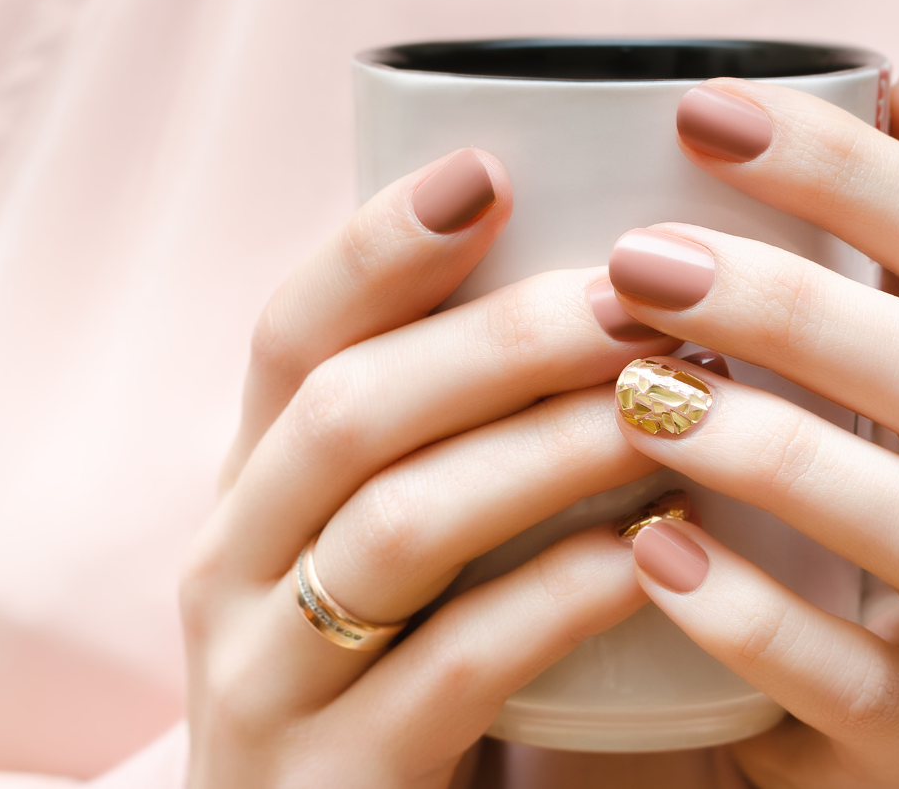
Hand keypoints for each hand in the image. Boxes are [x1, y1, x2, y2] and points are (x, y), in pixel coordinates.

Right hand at [181, 150, 678, 786]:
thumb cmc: (389, 657)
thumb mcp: (390, 532)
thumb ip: (445, 434)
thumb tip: (586, 290)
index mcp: (253, 484)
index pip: (290, 334)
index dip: (380, 245)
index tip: (489, 170)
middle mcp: (233, 563)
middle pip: (349, 411)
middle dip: (497, 341)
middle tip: (632, 298)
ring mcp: (268, 676)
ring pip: (400, 526)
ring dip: (545, 452)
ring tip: (665, 404)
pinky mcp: (333, 779)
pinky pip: (453, 668)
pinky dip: (559, 596)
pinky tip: (649, 553)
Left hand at [606, 72, 898, 787]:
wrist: (833, 682)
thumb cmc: (843, 483)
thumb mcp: (881, 354)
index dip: (848, 169)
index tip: (700, 114)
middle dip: (795, 309)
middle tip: (638, 263)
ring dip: (778, 453)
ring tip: (636, 400)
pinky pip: (857, 683)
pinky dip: (752, 615)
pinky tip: (646, 550)